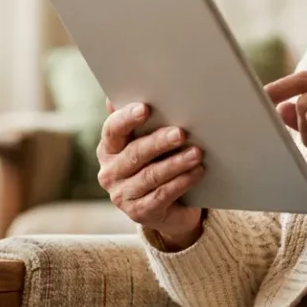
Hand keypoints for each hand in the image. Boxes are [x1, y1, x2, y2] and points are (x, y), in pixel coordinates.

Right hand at [96, 100, 205, 249]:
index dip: (127, 118)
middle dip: (160, 142)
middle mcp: (110, 172)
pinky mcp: (139, 213)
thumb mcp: (147, 141)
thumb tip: (124, 93)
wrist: (168, 207)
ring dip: (176, 163)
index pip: (113, 130)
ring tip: (197, 153)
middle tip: (182, 132)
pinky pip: (162, 195)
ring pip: (151, 176)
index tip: (145, 108)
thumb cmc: (157, 163)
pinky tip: (197, 172)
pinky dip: (181, 182)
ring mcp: (122, 195)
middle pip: (135, 154)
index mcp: (109, 148)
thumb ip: (139, 119)